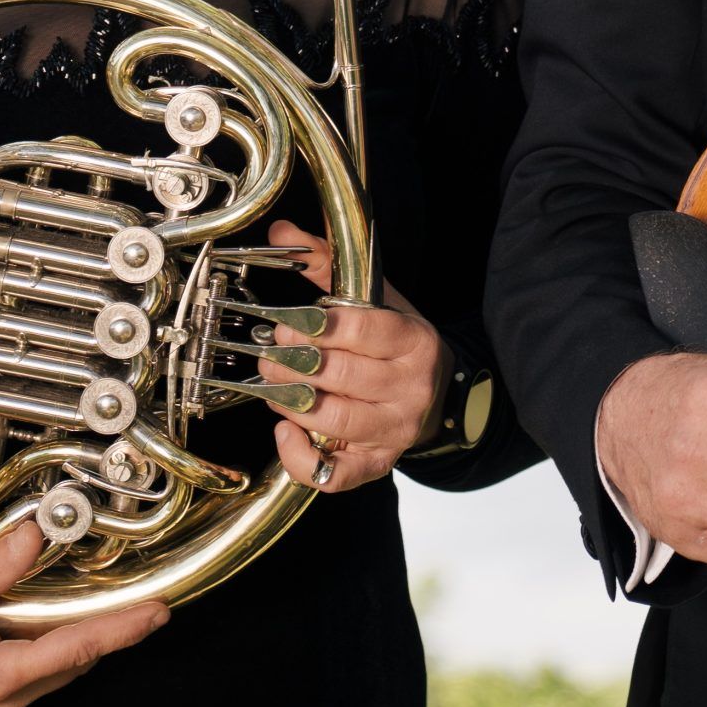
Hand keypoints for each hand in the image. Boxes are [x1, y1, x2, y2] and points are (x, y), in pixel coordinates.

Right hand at [0, 521, 167, 706]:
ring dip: (79, 632)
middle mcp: (4, 698)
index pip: (78, 650)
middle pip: (74, 659)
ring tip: (111, 596)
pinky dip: (48, 635)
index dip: (124, 630)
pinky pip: (30, 662)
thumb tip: (36, 535)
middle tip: (146, 594)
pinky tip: (51, 606)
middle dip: (110, 629)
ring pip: (54, 662)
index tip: (161, 613)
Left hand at [262, 220, 448, 494]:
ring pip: (335, 421)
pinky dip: (302, 458)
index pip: (365, 331)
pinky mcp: (378, 464)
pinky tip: (283, 431)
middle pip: (342, 377)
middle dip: (294, 362)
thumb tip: (281, 231)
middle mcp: (411, 388)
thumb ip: (326, 264)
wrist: (437, 391)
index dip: (320, 326)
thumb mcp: (374, 298)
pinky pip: (335, 475)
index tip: (289, 320)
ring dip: (290, 402)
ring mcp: (396, 430)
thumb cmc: (396, 342)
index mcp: (414, 341)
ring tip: (269, 382)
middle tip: (268, 349)